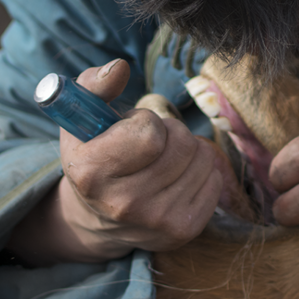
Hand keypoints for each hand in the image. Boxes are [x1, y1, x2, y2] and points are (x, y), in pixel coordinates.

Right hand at [6, 59, 225, 264]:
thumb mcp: (82, 118)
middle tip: (149, 145)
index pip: (150, 132)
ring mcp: (155, 222)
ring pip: (203, 158)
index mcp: (92, 173)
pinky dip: (200, 172)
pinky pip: (215, 179)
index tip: (128, 131)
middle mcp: (123, 204)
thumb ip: (95, 85)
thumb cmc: (95, 154)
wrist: (99, 217)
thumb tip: (119, 68)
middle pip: (182, 143)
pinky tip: (175, 180)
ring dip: (187, 150)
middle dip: (170, 133)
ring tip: (161, 161)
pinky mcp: (183, 230)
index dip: (144, 122)